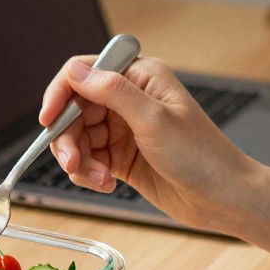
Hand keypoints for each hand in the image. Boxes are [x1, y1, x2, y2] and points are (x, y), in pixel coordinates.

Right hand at [39, 55, 260, 231]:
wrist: (222, 198)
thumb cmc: (201, 156)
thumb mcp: (154, 120)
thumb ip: (112, 92)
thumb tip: (75, 71)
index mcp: (139, 76)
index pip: (84, 73)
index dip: (60, 94)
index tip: (47, 120)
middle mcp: (128, 98)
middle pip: (73, 109)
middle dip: (68, 137)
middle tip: (72, 162)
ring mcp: (123, 127)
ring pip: (76, 137)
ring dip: (78, 160)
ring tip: (96, 178)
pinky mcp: (120, 155)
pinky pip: (87, 159)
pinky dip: (87, 173)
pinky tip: (105, 184)